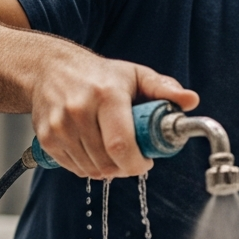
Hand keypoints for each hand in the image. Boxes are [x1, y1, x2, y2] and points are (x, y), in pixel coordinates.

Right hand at [30, 45, 197, 179]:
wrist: (50, 69)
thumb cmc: (100, 75)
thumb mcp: (135, 75)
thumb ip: (164, 89)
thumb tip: (191, 101)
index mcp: (106, 95)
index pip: (121, 145)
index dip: (137, 163)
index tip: (146, 162)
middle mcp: (79, 110)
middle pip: (108, 162)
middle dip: (126, 167)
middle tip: (133, 157)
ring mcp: (60, 126)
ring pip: (92, 170)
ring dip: (108, 169)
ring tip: (114, 152)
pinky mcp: (47, 138)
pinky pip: (75, 169)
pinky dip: (89, 167)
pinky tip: (94, 150)